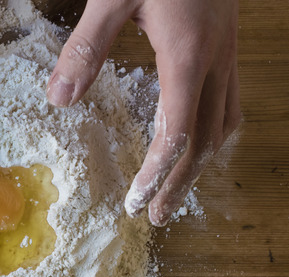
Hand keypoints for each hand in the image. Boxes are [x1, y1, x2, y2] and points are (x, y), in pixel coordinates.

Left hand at [46, 0, 240, 225]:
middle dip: (180, 183)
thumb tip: (58, 100)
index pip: (177, 132)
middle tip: (156, 217)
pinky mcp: (228, 47)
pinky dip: (214, 132)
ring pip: (224, 124)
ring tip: (177, 193)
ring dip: (201, 164)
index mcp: (188, 54)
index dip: (159, 173)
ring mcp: (228, 55)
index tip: (136, 201)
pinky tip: (200, 142)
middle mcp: (216, 62)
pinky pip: (230, 102)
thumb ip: (86, 49)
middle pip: (204, 141)